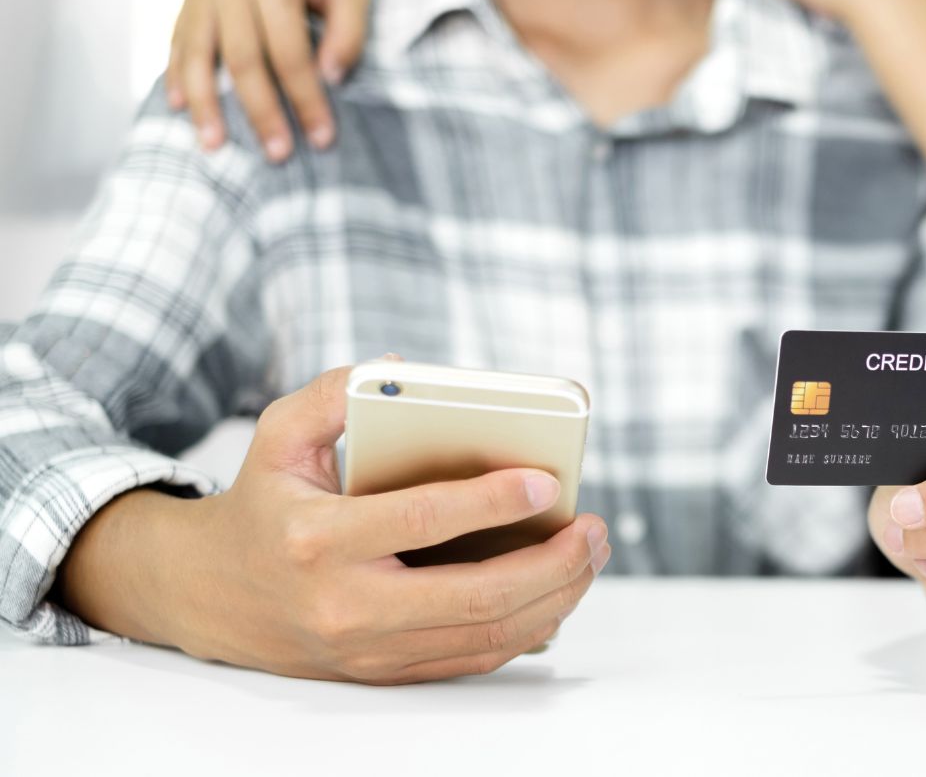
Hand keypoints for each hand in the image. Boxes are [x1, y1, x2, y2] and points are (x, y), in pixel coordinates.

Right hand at [59, 366, 609, 684]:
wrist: (212, 594)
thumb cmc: (264, 502)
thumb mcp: (278, 435)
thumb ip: (336, 392)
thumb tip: (410, 371)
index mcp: (317, 539)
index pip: (421, 521)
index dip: (491, 501)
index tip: (547, 481)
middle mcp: (344, 604)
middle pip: (473, 597)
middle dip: (551, 564)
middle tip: (594, 529)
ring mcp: (367, 648)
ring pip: (484, 636)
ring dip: (554, 598)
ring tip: (590, 554)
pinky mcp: (385, 671)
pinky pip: (473, 659)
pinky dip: (527, 628)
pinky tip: (558, 591)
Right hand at [167, 0, 370, 160]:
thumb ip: (349, 33)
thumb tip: (330, 77)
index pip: (290, 52)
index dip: (306, 99)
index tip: (322, 138)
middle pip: (242, 59)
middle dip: (260, 112)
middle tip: (277, 155)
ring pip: (197, 54)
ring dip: (205, 105)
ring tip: (214, 146)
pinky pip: (178, 41)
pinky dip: (177, 76)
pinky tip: (179, 108)